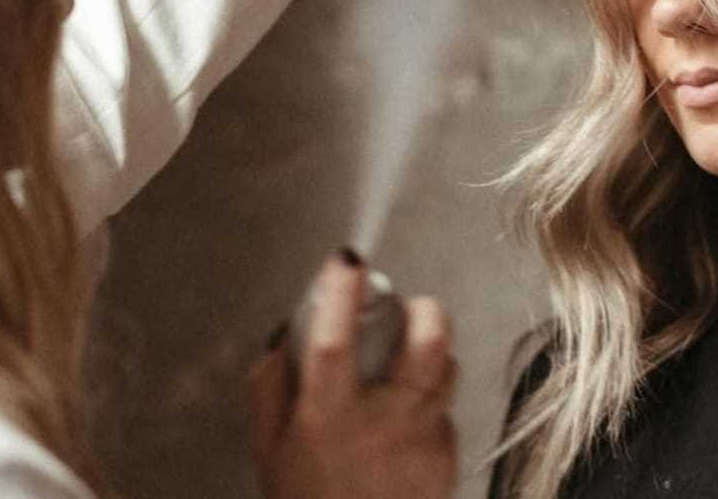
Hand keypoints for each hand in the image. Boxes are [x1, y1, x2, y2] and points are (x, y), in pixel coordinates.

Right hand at [249, 253, 457, 498]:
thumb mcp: (269, 451)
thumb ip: (271, 388)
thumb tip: (282, 335)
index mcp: (329, 419)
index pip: (334, 339)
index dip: (340, 291)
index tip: (346, 258)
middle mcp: (382, 426)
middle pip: (426, 346)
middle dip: (425, 311)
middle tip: (412, 305)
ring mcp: (422, 443)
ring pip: (446, 371)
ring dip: (433, 353)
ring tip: (410, 359)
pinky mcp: (449, 459)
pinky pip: (447, 411)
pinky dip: (431, 403)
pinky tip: (407, 420)